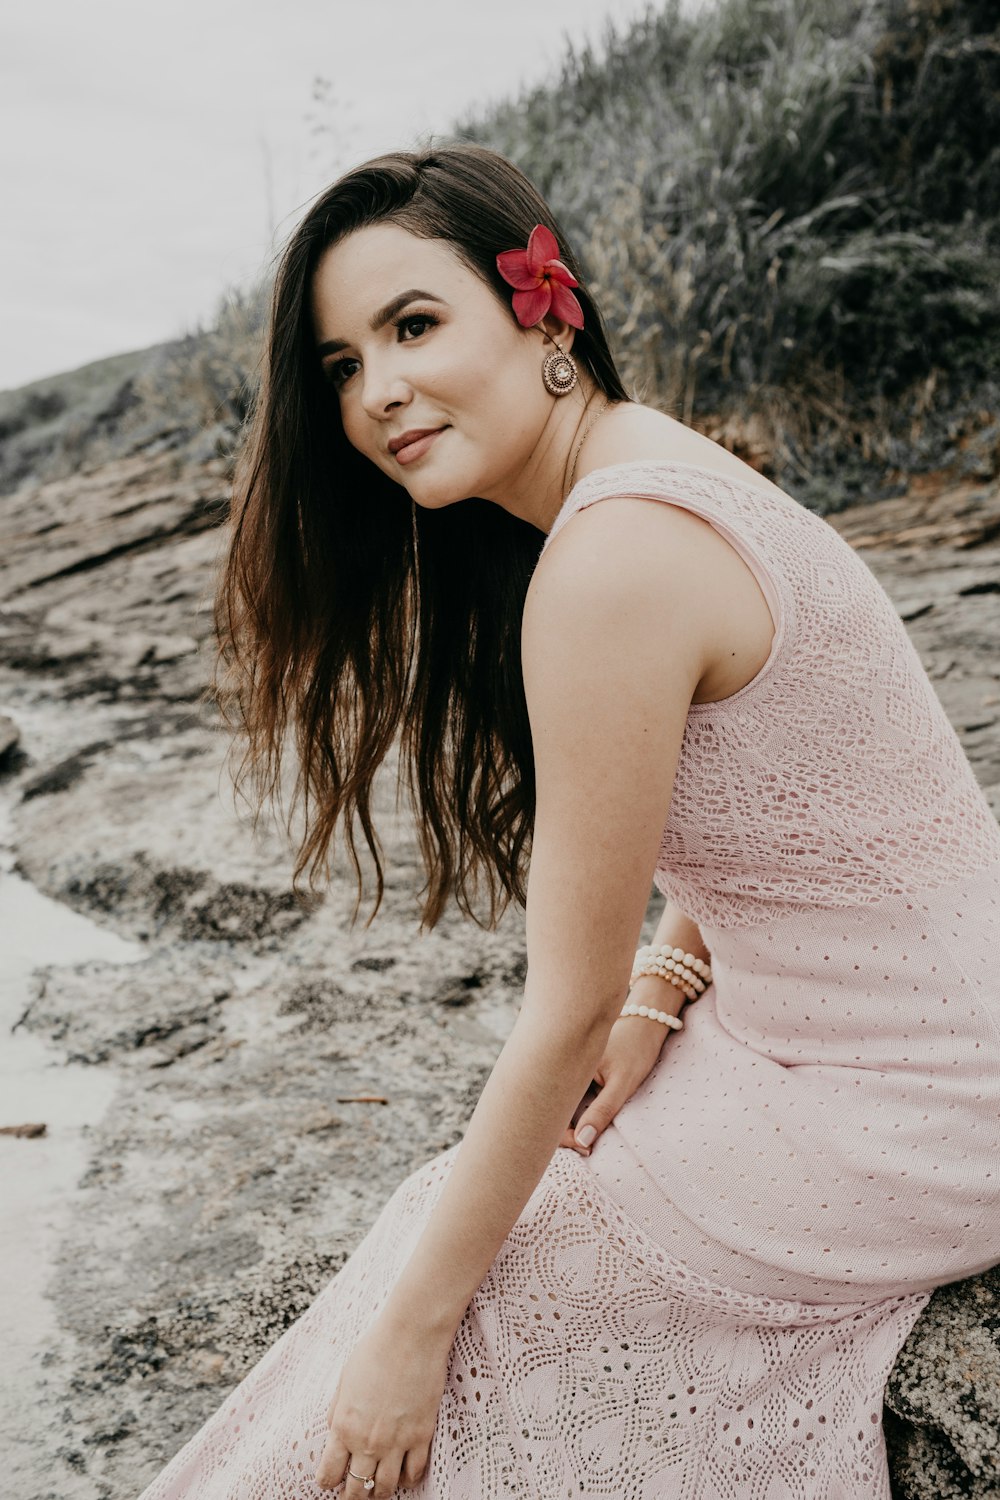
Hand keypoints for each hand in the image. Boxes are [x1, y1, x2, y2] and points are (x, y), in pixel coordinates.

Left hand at [315, 1308, 452, 1495]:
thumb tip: (336, 1433)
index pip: (328, 1475)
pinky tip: (404, 1474)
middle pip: (356, 1490)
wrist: (411, 1335)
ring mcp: (396, 1442)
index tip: (331, 1481)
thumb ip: (337, 1412)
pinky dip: (408, 1479)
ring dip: (379, 1493)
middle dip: (352, 1496)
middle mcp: (367, 1441)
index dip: (327, 1482)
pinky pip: (414, 1473)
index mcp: (343, 1426)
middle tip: (353, 1494)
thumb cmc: (375, 1350)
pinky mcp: (422, 1436)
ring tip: (377, 1489)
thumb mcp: (344, 1381)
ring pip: (385, 1489)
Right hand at [561, 992, 676, 1155]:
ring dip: (567, 1122)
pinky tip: (585, 1120)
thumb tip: (582, 1141)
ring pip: (556, 1102)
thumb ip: (603, 1111)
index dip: (564, 1135)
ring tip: (586, 1137)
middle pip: (549, 1107)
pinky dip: (571, 1111)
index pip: (551, 1110)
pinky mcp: (569, 1067)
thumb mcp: (624, 1083)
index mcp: (565, 1064)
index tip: (587, 1148)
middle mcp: (558, 1064)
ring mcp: (562, 1065)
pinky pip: (563, 1095)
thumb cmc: (637, 1048)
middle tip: (586, 1148)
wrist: (646, 1020)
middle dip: (562, 1131)